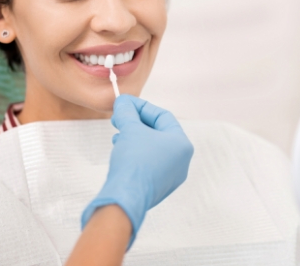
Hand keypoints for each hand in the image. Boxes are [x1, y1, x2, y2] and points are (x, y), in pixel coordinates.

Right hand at [81, 95, 193, 247]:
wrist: (125, 197)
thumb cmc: (134, 162)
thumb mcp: (130, 129)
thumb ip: (127, 112)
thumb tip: (123, 102)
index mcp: (182, 144)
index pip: (162, 116)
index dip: (141, 107)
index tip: (124, 104)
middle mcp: (181, 161)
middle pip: (158, 132)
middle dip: (136, 123)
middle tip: (119, 118)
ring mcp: (171, 176)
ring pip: (152, 148)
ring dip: (134, 138)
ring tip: (118, 135)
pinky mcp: (158, 187)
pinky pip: (149, 163)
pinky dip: (136, 153)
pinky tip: (121, 151)